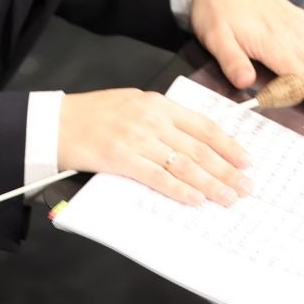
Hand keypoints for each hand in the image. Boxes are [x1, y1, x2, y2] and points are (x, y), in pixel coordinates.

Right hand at [57, 87, 252, 207]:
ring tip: (229, 198)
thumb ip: (161, 117)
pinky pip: (158, 177)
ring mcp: (138, 138)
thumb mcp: (133, 103)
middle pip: (199, 148)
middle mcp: (152, 119)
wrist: (56, 122)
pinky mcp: (122, 158)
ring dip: (210, 184)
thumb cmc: (93, 113)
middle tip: (246, 186)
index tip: (246, 160)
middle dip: (227, 170)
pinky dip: (179, 190)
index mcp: (157, 103)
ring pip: (184, 164)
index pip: (203, 125)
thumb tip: (192, 140)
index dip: (228, 145)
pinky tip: (195, 200)